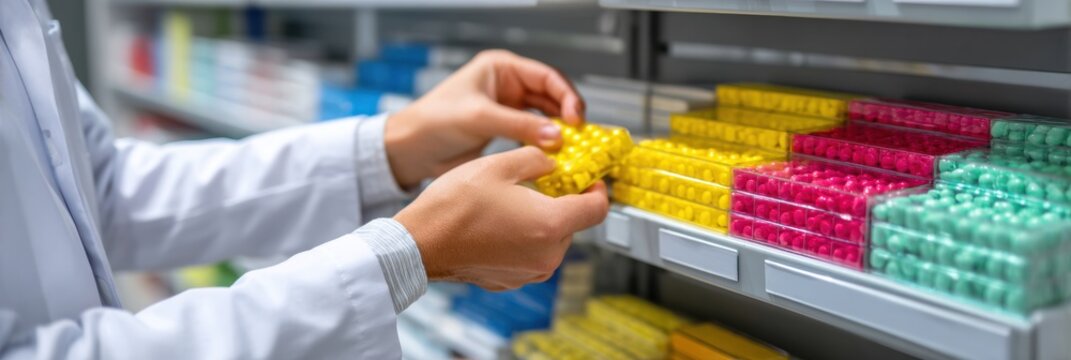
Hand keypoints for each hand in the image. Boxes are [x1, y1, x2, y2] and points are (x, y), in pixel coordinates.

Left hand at [384, 50, 585, 188]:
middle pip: (551, 96)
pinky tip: (554, 154)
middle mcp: (507, 86)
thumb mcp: (479, 118)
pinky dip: (546, 142)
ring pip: (546, 116)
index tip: (575, 118)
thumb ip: (519, 125)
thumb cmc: (434, 121)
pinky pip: (534, 133)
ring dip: (559, 130)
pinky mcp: (505, 130)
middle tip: (581, 136)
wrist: (410, 150)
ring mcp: (508, 108)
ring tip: (572, 147)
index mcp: (501, 69)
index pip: (546, 77)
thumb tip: (557, 136)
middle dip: (567, 114)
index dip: (566, 96)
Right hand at [394, 146, 608, 289]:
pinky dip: (523, 238)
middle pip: (573, 224)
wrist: (419, 243)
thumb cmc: (454, 206)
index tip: (589, 179)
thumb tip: (553, 164)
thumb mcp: (500, 164)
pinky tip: (499, 222)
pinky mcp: (512, 280)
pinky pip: (531, 254)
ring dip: (541, 220)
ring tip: (512, 202)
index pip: (598, 209)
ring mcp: (530, 272)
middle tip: (541, 183)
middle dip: (562, 202)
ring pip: (552, 240)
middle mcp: (546, 255)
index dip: (598, 189)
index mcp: (550, 225)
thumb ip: (538, 159)